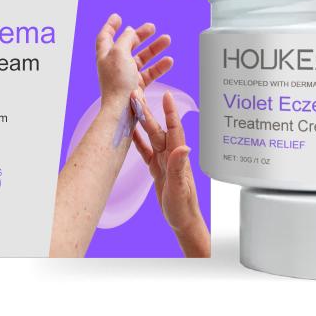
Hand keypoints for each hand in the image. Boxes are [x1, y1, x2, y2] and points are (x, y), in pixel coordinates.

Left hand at [95, 14, 172, 109]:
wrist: (122, 110)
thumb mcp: (119, 53)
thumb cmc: (117, 82)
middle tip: (152, 28)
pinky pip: (150, 73)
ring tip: (167, 39)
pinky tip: (169, 61)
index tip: (118, 17)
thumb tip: (129, 31)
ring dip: (154, 48)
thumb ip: (125, 39)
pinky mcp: (137, 86)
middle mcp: (115, 65)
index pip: (105, 36)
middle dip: (139, 35)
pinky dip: (159, 66)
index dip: (111, 26)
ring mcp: (126, 76)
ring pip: (142, 58)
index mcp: (106, 55)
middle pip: (127, 45)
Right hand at [132, 91, 209, 256]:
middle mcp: (170, 155)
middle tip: (136, 94)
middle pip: (157, 129)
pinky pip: (145, 151)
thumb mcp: (180, 188)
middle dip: (148, 111)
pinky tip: (131, 131)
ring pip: (151, 136)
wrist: (183, 221)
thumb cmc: (184, 207)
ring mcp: (163, 161)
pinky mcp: (157, 169)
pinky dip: (138, 140)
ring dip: (142, 121)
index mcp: (177, 157)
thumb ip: (179, 167)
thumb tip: (184, 147)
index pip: (173, 130)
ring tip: (132, 105)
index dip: (170, 113)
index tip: (166, 95)